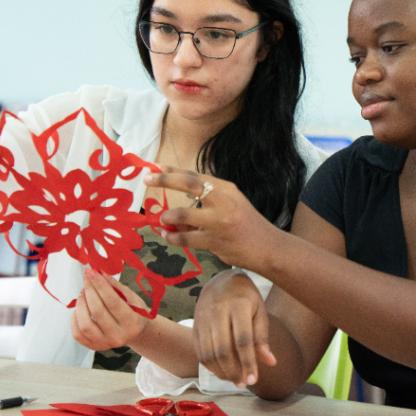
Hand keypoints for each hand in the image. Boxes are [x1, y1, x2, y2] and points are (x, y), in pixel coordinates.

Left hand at [71, 268, 150, 350]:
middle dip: (89, 291)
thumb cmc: (134, 311)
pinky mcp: (94, 346)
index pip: (112, 301)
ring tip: (83, 293)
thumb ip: (115, 286)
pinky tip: (80, 309)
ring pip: (85, 324)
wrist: (135, 332)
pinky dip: (75, 319)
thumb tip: (98, 272)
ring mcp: (105, 343)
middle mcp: (118, 336)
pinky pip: (78, 334)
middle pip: (97, 311)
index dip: (99, 285)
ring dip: (81, 304)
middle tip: (87, 279)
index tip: (91, 272)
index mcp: (132, 322)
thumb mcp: (131, 297)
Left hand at [145, 168, 279, 268]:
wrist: (268, 248)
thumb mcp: (231, 204)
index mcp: (226, 188)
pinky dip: (174, 237)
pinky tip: (169, 236)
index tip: (155, 167)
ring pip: (182, 215)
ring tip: (162, 221)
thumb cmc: (247, 225)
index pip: (195, 175)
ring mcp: (219, 221)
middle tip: (147, 179)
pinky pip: (186, 238)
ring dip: (167, 218)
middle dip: (165, 180)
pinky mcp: (215, 241)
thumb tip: (176, 203)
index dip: (173, 171)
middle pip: (188, 184)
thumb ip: (207, 200)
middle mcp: (222, 200)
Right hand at [193, 270, 276, 386]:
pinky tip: (222, 371)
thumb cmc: (245, 297)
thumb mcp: (259, 311)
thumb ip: (262, 337)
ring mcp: (203, 318)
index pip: (243, 340)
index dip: (248, 362)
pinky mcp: (194, 325)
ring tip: (234, 379)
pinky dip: (210, 366)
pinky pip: (199, 351)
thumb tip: (270, 363)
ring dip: (220, 372)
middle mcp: (217, 311)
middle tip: (243, 383)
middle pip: (222, 350)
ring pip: (208, 354)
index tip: (253, 380)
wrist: (221, 280)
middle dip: (233, 371)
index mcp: (238, 305)